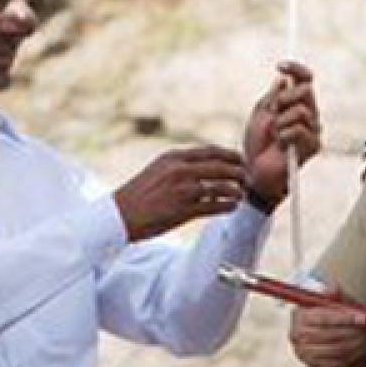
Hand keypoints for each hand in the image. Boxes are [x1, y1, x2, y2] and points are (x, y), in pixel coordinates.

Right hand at [113, 145, 245, 241]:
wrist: (118, 215)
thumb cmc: (139, 193)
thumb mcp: (158, 169)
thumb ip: (181, 165)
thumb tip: (206, 164)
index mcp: (173, 157)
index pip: (210, 151)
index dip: (230, 155)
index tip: (241, 159)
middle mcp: (179, 170)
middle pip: (220, 167)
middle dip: (238, 172)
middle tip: (247, 177)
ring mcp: (182, 190)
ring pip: (221, 187)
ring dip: (235, 190)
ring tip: (241, 194)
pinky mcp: (183, 210)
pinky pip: (214, 207)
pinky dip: (227, 206)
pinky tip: (231, 207)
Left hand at [243, 61, 321, 206]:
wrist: (255, 170)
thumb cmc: (256, 145)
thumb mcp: (260, 114)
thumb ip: (272, 96)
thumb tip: (283, 79)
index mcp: (296, 104)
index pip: (305, 80)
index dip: (296, 68)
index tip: (279, 65)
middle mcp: (309, 115)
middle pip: (306, 90)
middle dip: (283, 98)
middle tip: (272, 112)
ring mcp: (313, 130)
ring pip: (301, 110)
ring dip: (280, 121)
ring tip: (274, 135)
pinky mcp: (313, 146)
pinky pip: (299, 129)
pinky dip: (283, 135)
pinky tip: (280, 145)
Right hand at [288, 287, 365, 366]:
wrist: (323, 336)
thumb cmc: (330, 313)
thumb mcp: (329, 300)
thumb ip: (332, 294)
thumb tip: (334, 289)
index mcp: (299, 318)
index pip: (322, 318)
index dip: (344, 318)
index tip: (364, 317)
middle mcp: (299, 339)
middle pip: (331, 336)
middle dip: (355, 332)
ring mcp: (308, 356)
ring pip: (338, 351)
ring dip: (360, 344)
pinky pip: (341, 364)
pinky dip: (357, 357)